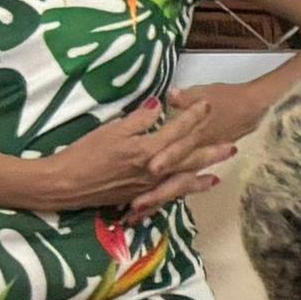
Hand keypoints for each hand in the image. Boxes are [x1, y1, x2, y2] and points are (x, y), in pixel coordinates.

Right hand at [27, 103, 208, 214]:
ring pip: (184, 177)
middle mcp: (156, 170)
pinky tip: (197, 186)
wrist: (67, 184)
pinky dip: (187, 188)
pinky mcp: (143, 195)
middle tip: (233, 145)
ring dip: (204, 172)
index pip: (178, 130)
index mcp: (149, 150)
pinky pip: (172, 191)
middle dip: (211, 150)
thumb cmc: (85, 153)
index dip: (193, 116)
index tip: (207, 105)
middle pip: (189, 157)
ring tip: (221, 170)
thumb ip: (139, 119)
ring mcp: (151, 185)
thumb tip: (160, 104)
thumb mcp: (111, 130)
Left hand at [128, 83, 261, 210]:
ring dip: (160, 199)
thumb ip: (186, 98)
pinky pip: (184, 186)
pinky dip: (164, 199)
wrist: (258, 107)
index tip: (151, 169)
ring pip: (178, 186)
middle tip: (137, 205)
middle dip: (158, 191)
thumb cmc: (230, 98)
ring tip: (138, 213)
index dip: (166, 158)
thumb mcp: (206, 91)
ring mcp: (198, 162)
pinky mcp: (199, 167)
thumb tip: (172, 96)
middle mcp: (196, 154)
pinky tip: (154, 207)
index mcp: (197, 134)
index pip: (179, 148)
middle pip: (177, 177)